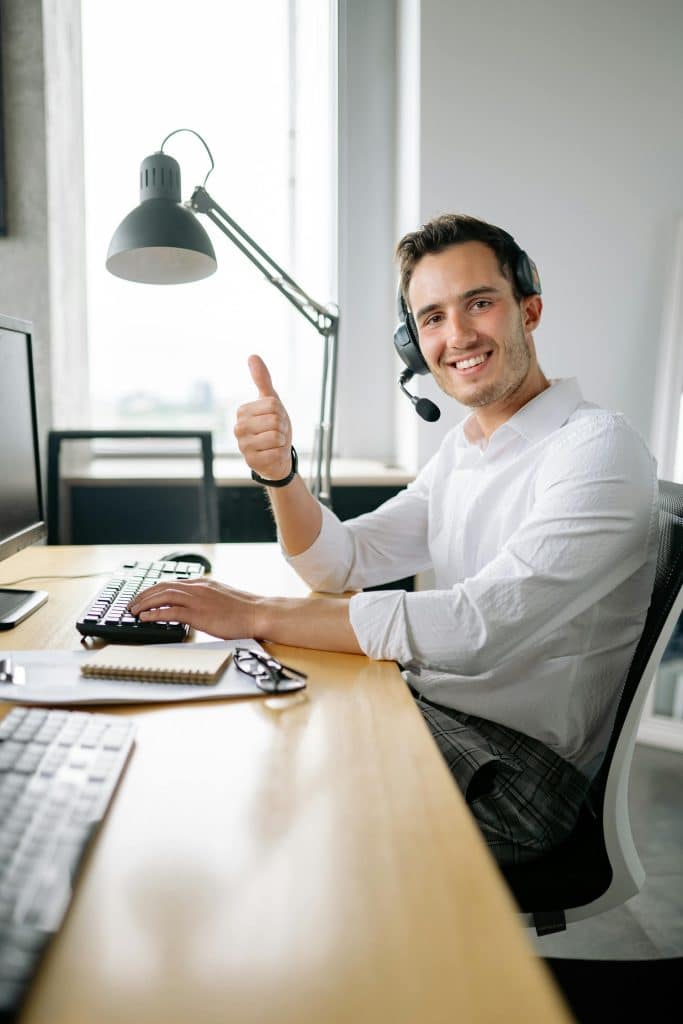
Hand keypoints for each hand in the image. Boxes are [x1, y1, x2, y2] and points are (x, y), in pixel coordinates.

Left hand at [129, 579, 260, 639]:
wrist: (259, 613)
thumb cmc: (245, 610)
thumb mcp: (222, 598)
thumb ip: (207, 599)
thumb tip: (195, 608)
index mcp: (203, 583)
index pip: (172, 583)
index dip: (154, 589)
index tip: (144, 596)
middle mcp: (198, 587)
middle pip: (163, 586)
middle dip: (144, 594)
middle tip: (132, 603)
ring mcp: (198, 599)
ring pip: (163, 596)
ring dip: (145, 603)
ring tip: (134, 610)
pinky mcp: (198, 614)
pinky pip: (170, 612)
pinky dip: (154, 614)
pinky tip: (145, 618)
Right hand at [234, 355, 292, 480]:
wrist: (277, 455)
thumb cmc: (274, 426)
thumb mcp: (271, 401)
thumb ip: (262, 379)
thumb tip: (252, 356)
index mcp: (242, 411)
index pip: (273, 404)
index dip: (281, 413)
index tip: (276, 419)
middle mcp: (238, 428)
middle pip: (275, 420)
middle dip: (283, 427)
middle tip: (277, 433)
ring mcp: (243, 446)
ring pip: (276, 437)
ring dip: (282, 441)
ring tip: (275, 443)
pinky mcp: (251, 462)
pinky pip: (276, 453)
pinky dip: (280, 454)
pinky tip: (273, 455)